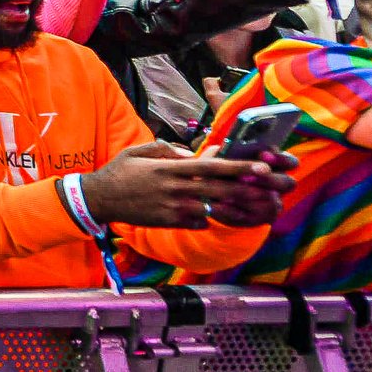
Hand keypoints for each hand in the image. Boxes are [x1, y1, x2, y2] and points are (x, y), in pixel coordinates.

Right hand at [79, 141, 293, 228]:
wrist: (99, 199)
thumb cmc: (119, 172)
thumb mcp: (138, 151)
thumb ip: (165, 149)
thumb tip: (188, 153)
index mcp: (170, 168)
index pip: (211, 167)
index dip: (239, 168)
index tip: (261, 167)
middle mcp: (175, 189)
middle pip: (219, 189)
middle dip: (248, 188)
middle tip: (272, 188)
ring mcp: (173, 208)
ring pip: (212, 208)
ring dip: (232, 205)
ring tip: (254, 204)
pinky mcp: (168, 222)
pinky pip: (198, 222)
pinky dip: (206, 218)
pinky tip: (209, 214)